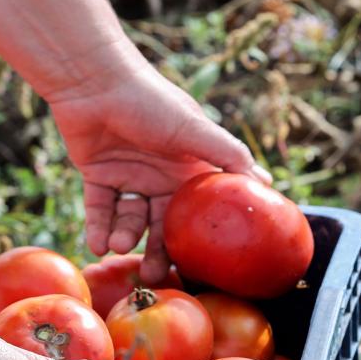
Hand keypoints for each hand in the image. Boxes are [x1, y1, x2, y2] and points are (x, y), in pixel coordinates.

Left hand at [47, 51, 271, 283]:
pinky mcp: (98, 176)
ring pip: (130, 219)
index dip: (204, 233)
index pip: (201, 207)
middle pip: (163, 223)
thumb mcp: (192, 129)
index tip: (207, 263)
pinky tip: (98, 244)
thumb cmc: (149, 101)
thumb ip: (226, 154)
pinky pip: (99, 210)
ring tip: (120, 246)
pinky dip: (98, 227)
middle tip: (156, 277)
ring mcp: (129, 176)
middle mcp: (161, 174)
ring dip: (125, 236)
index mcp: (189, 165)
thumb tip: (267, 181)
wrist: (93, 82)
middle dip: (160, 250)